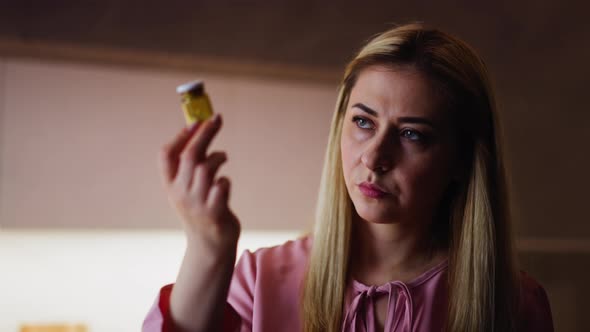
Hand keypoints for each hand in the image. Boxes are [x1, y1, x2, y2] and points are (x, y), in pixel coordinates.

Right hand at [158, 114, 239, 255]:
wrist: (209, 246)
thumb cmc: (201, 210)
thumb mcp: (188, 189)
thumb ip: (192, 165)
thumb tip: (203, 129)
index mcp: (170, 185)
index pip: (167, 155)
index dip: (180, 136)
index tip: (195, 121)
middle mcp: (180, 194)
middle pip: (191, 156)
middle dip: (205, 133)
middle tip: (217, 119)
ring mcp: (197, 204)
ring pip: (206, 169)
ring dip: (218, 157)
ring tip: (223, 157)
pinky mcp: (214, 213)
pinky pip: (222, 187)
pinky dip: (225, 181)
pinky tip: (224, 186)